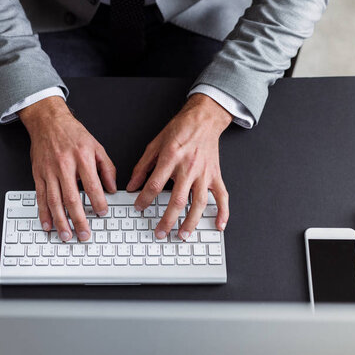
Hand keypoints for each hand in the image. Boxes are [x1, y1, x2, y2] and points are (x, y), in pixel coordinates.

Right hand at [19, 96, 116, 241]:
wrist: (48, 121)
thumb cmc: (73, 134)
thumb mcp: (96, 146)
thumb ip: (107, 168)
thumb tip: (113, 189)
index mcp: (82, 158)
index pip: (92, 186)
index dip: (98, 202)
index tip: (102, 213)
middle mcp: (64, 165)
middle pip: (71, 198)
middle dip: (78, 220)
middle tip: (84, 234)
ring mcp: (49, 171)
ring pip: (54, 201)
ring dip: (60, 221)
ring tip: (66, 235)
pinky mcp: (38, 174)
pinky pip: (40, 197)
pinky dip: (43, 213)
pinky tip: (48, 224)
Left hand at [126, 93, 231, 239]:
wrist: (204, 119)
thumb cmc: (180, 129)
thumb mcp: (155, 144)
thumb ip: (142, 166)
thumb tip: (131, 185)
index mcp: (171, 158)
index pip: (154, 184)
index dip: (144, 199)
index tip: (138, 207)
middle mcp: (189, 167)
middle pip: (177, 200)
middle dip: (167, 220)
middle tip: (160, 233)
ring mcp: (205, 173)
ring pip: (199, 203)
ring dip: (191, 222)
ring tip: (183, 235)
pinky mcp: (216, 175)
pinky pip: (222, 196)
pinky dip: (222, 212)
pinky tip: (218, 225)